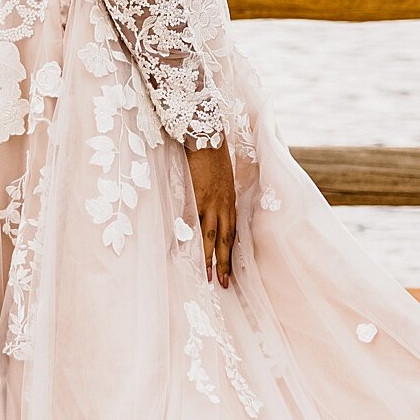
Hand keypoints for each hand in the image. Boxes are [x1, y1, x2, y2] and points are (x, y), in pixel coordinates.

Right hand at [186, 140, 238, 287]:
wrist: (206, 134)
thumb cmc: (212, 152)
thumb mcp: (220, 176)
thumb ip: (217, 191)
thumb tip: (210, 201)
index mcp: (229, 199)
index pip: (232, 231)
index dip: (231, 251)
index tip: (230, 269)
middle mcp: (223, 205)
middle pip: (225, 240)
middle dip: (224, 263)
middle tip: (223, 284)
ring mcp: (210, 203)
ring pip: (211, 237)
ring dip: (209, 259)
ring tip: (208, 278)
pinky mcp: (196, 198)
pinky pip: (193, 224)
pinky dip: (190, 239)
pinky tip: (186, 254)